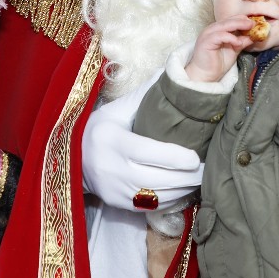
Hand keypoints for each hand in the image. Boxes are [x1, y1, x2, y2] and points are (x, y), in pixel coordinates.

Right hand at [81, 75, 202, 212]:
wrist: (71, 158)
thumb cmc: (99, 129)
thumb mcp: (117, 109)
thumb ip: (145, 95)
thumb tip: (173, 70)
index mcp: (113, 141)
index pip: (149, 153)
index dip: (176, 158)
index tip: (196, 158)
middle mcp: (112, 168)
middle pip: (158, 179)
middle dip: (187, 177)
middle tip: (207, 169)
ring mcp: (115, 190)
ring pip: (157, 196)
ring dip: (183, 190)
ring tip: (200, 179)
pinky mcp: (118, 204)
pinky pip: (151, 207)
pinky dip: (171, 200)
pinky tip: (184, 190)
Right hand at [184, 16, 254, 82]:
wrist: (206, 75)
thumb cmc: (217, 63)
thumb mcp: (234, 50)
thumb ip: (242, 42)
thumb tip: (254, 36)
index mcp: (217, 30)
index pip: (231, 20)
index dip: (242, 20)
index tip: (255, 22)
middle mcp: (212, 29)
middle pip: (228, 20)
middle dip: (242, 21)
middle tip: (254, 23)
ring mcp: (207, 34)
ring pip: (224, 25)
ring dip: (238, 25)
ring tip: (249, 28)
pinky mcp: (205, 41)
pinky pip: (219, 36)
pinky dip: (230, 38)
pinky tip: (238, 42)